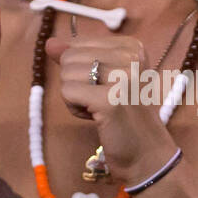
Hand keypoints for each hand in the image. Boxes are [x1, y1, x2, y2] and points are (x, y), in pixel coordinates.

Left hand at [46, 34, 177, 184]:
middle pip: (70, 57)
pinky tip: (95, 117)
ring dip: (75, 97)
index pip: (78, 43)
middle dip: (76, 83)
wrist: (147, 154)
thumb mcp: (104, 79)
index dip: (82, 69)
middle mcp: (131, 57)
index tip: (107, 87)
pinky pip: (67, 92)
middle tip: (103, 101)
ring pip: (66, 74)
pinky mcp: (109, 99)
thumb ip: (77, 58)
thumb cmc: (125, 117)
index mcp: (132, 47)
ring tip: (100, 109)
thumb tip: (50, 43)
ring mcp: (122, 77)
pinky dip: (74, 108)